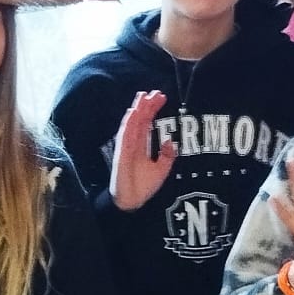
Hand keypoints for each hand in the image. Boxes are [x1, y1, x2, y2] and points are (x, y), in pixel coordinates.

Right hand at [108, 89, 178, 210]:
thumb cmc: (143, 187)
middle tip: (155, 92)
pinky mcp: (122, 154)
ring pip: (131, 124)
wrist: (132, 202)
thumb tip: (171, 142)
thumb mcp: (162, 170)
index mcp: (141, 147)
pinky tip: (133, 112)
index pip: (147, 123)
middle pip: (139, 120)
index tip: (162, 97)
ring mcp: (126, 148)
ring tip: (143, 97)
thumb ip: (167, 156)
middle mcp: (132, 144)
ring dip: (137, 110)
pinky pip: (125, 136)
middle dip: (146, 106)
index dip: (153, 110)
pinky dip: (128, 123)